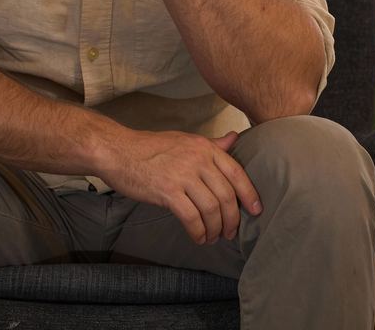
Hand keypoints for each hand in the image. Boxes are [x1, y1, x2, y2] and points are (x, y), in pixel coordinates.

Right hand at [98, 127, 262, 244]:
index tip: (256, 210)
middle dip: (232, 219)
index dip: (249, 194)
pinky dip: (198, 232)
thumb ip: (212, 144)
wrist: (119, 151)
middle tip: (229, 232)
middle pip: (226, 195)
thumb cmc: (150, 148)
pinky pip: (192, 218)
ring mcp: (183, 175)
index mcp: (204, 146)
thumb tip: (235, 138)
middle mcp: (197, 159)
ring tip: (212, 237)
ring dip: (215, 229)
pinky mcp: (168, 191)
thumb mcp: (184, 140)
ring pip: (212, 209)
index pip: (236, 172)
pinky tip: (197, 237)